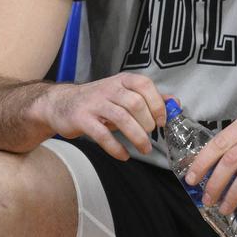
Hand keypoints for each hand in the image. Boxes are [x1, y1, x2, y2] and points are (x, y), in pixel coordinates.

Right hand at [37, 73, 168, 160]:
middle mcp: (109, 89)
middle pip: (135, 103)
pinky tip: (124, 155)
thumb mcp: (123, 94)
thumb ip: (149, 98)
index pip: (144, 85)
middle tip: (151, 134)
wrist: (62, 104)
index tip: (162, 121)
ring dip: (137, 137)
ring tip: (144, 148)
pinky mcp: (82, 119)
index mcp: (122, 81)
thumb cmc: (99, 101)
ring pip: (121, 118)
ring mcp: (94, 103)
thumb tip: (175, 103)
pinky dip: (116, 148)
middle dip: (147, 122)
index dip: (157, 103)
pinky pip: (102, 135)